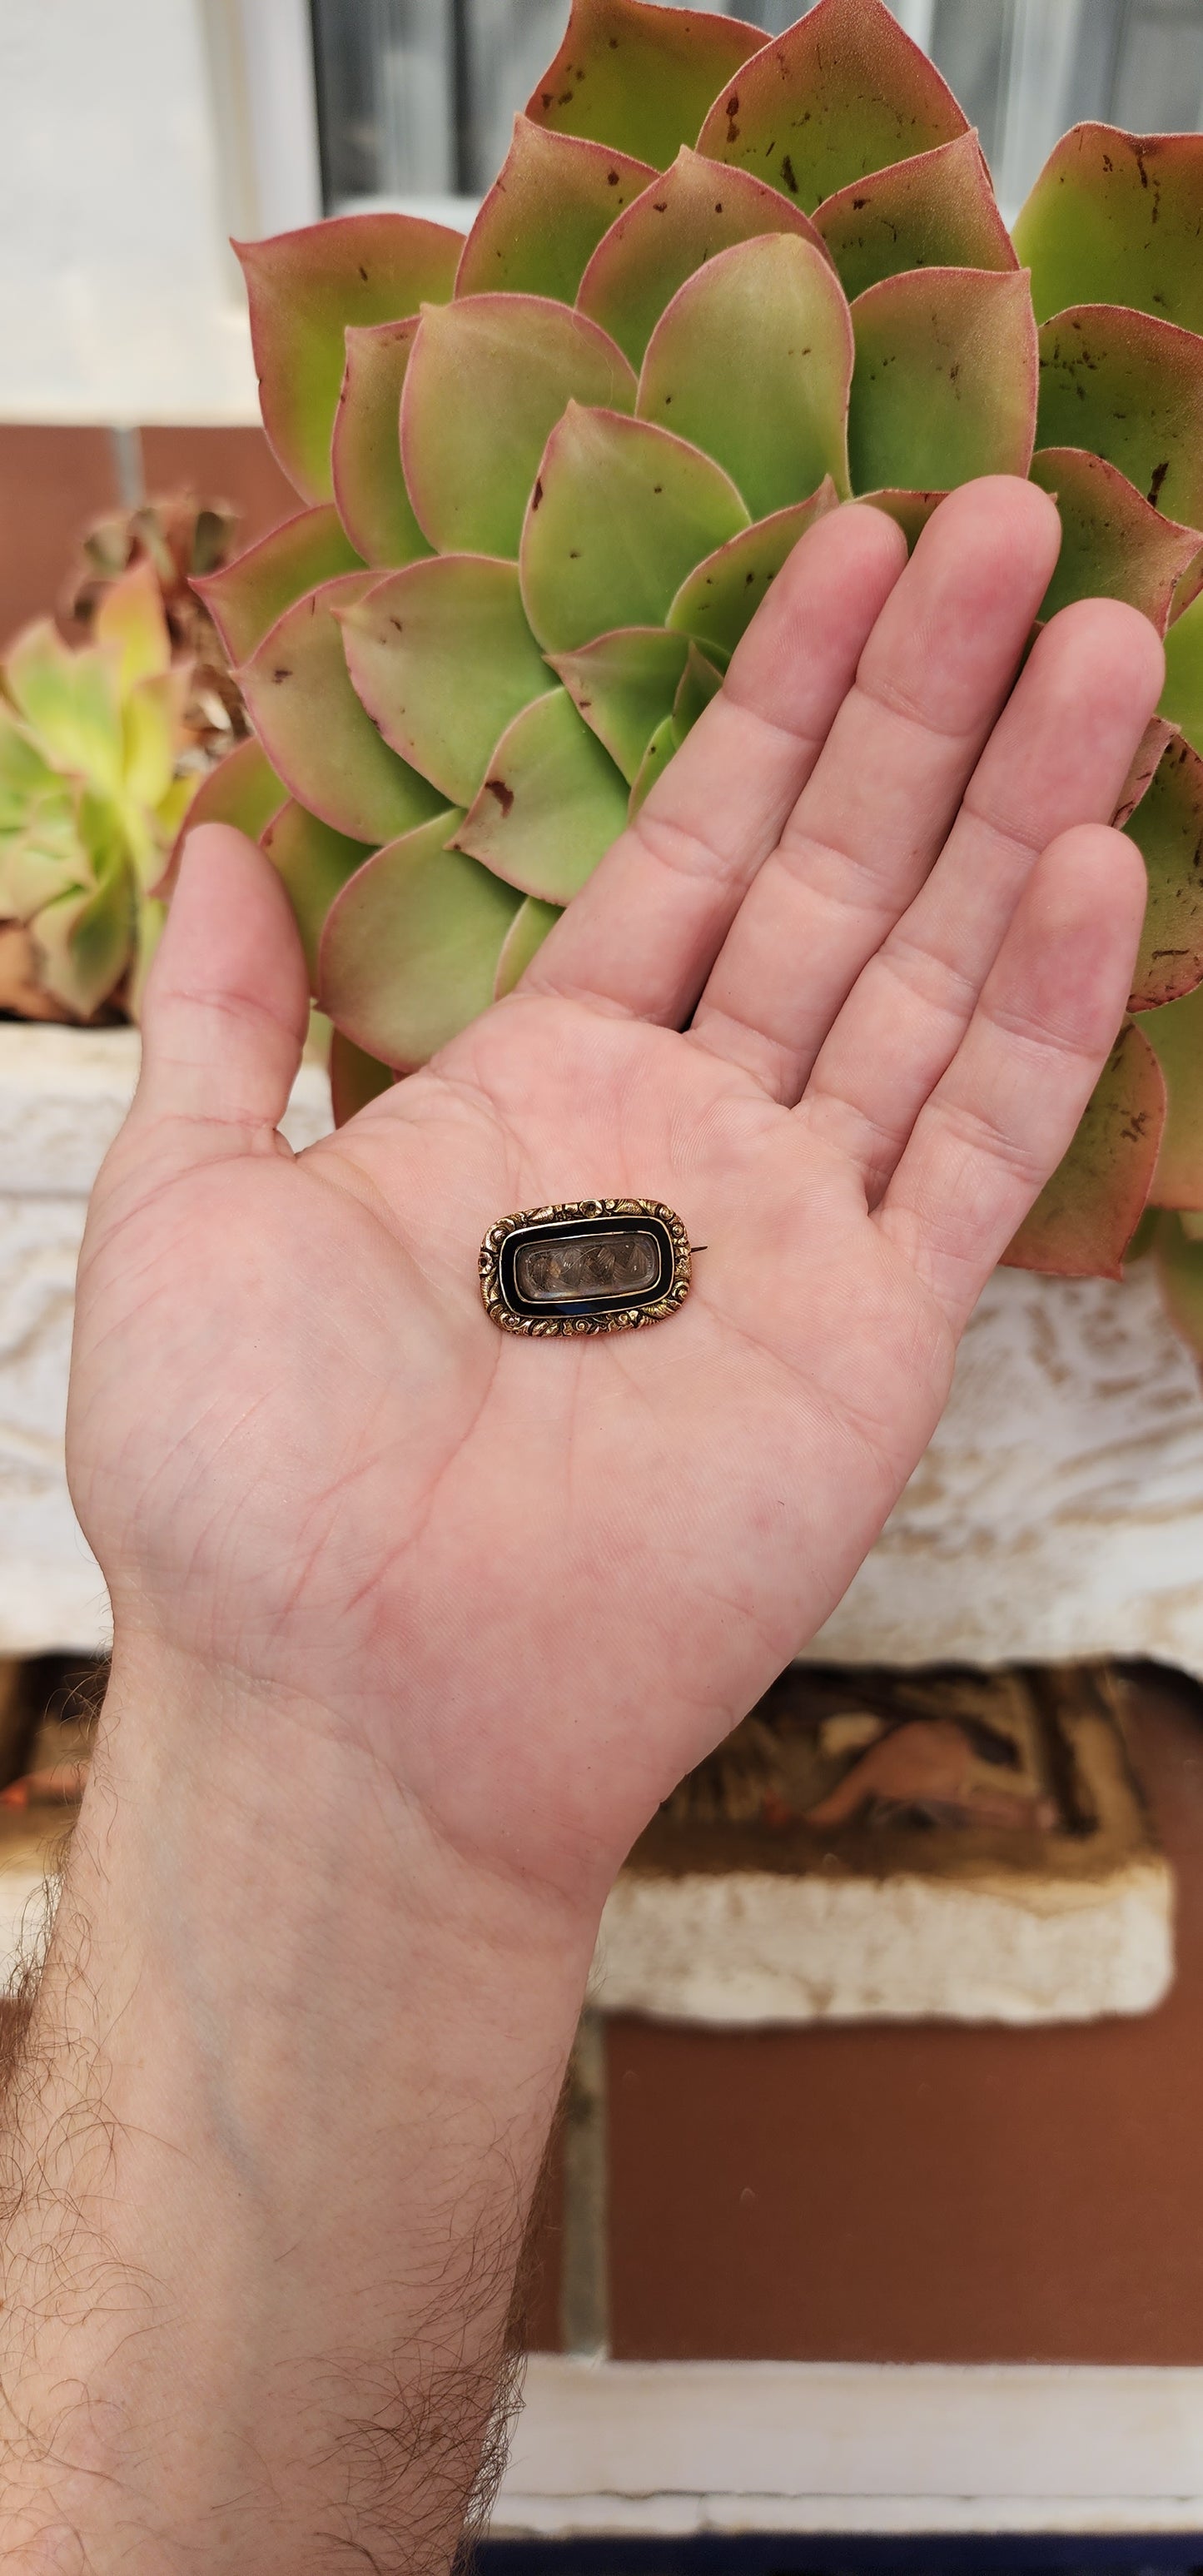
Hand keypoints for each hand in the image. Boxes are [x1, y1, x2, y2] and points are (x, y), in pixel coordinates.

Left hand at [69, 476, 1160, 1912]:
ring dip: (1021, 807)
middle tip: (1023, 521)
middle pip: (839, 877)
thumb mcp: (188, 1196)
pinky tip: (1099, 859)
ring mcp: (795, 1233)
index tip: (848, 541)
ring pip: (936, 978)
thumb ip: (234, 1015)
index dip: (772, 697)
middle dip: (924, 702)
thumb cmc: (244, 1480)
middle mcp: (688, 1139)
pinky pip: (981, 1150)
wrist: (343, 1700)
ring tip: (1103, 634)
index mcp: (540, 1089)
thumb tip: (225, 839)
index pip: (689, 849)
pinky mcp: (875, 1341)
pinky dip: (1048, 1012)